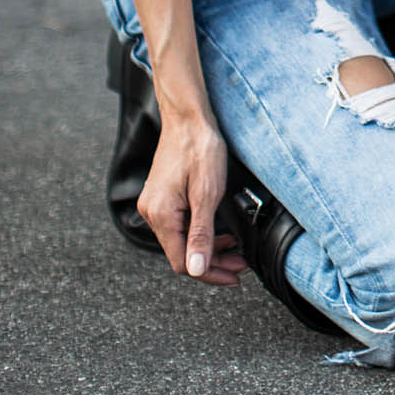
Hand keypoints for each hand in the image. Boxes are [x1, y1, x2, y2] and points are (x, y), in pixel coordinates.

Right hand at [136, 109, 245, 286]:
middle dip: (213, 263)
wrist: (188, 118)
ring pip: (182, 241)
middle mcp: (152, 213)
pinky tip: (220, 234)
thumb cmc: (200, 148)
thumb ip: (202, 234)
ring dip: (209, 249)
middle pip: (182, 254)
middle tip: (242, 265)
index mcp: (161, 215)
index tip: (235, 276)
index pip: (182, 262)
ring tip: (235, 251)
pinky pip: (180, 226)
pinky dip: (201, 234)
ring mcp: (156, 205)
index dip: (210, 274)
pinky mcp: (162, 198)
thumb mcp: (207, 193)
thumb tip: (197, 269)